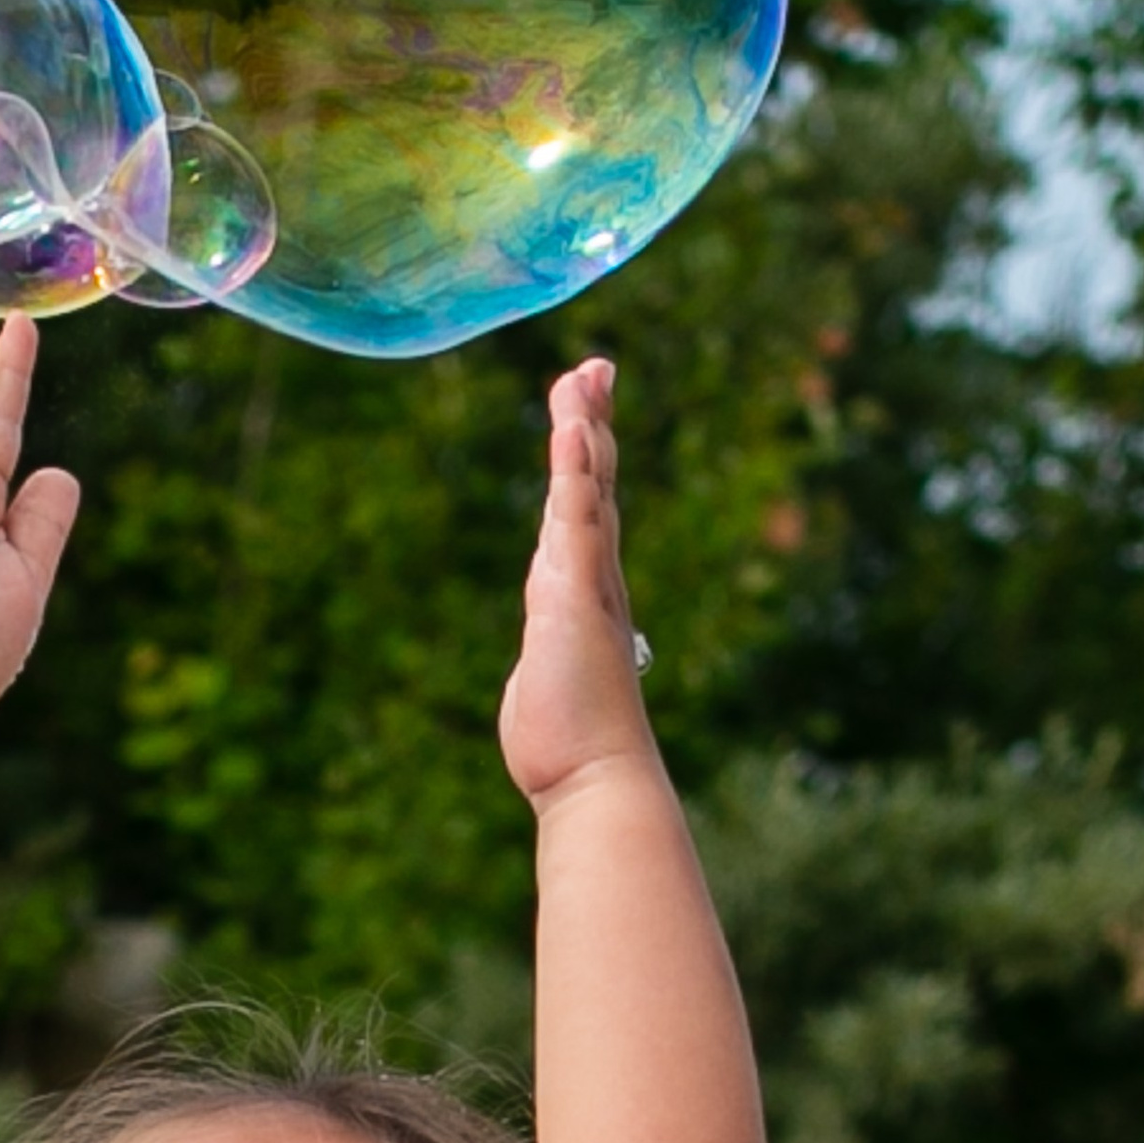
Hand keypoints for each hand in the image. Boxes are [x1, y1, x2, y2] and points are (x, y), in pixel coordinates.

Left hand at [496, 358, 649, 806]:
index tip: (581, 411)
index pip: (583, 509)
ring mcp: (588, 582)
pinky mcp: (577, 592)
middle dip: (590, 420)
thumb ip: (552, 653)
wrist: (593, 775)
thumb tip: (553, 663)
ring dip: (583, 426)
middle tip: (592, 367)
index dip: (583, 458)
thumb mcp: (550, 678)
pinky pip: (577, 518)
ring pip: (587, 486)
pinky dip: (575, 469)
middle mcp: (592, 579)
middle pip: (592, 480)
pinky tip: (572, 428)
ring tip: (580, 376)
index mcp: (582, 592)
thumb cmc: (569, 740)